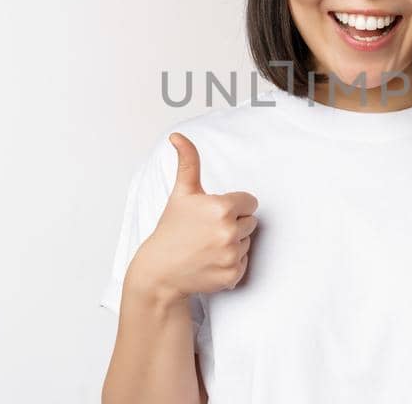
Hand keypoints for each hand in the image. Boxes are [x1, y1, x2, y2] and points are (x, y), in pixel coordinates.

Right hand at [130, 132, 259, 302]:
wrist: (160, 270)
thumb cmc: (172, 229)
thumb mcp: (182, 193)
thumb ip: (188, 162)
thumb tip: (177, 136)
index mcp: (222, 208)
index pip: (250, 202)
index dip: (233, 206)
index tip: (214, 213)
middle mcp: (229, 232)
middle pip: (251, 221)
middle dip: (234, 224)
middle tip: (208, 230)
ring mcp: (231, 256)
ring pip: (247, 242)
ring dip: (233, 243)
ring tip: (208, 246)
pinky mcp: (232, 275)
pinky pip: (244, 263)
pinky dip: (230, 263)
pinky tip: (211, 261)